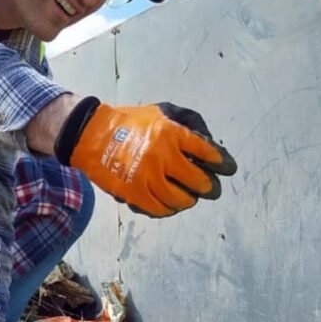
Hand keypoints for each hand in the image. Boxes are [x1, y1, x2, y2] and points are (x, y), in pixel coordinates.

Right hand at [54, 97, 236, 217]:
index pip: (209, 153)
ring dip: (189, 200)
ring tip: (189, 198)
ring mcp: (148, 178)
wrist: (92, 135)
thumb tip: (209, 143)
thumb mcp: (162, 112)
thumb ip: (187, 124)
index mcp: (173, 133)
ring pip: (181, 200)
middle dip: (210, 188)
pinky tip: (171, 205)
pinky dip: (169, 210)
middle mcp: (164, 156)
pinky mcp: (134, 194)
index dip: (223, 164)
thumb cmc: (131, 122)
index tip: (228, 169)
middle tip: (211, 189)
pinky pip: (160, 210)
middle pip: (200, 182)